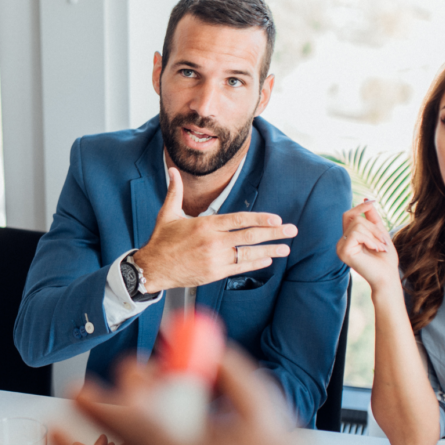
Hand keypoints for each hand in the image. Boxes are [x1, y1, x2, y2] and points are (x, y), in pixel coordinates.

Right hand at [134, 168, 296, 292]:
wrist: (152, 268)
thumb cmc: (161, 241)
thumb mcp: (168, 213)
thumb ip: (175, 191)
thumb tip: (173, 170)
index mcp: (205, 225)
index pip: (239, 220)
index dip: (260, 219)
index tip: (276, 219)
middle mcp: (213, 242)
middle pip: (250, 236)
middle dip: (274, 233)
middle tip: (291, 231)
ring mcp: (215, 259)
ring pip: (248, 253)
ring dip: (270, 250)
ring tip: (286, 249)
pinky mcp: (214, 274)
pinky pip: (240, 268)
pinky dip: (255, 264)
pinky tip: (267, 260)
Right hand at [336, 200, 398, 290]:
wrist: (387, 277)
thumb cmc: (385, 259)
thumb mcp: (380, 233)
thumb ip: (372, 218)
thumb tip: (367, 200)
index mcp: (349, 238)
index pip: (348, 215)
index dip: (359, 207)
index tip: (372, 201)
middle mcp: (342, 242)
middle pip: (355, 218)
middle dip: (373, 227)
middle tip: (383, 242)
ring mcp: (341, 247)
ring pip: (357, 225)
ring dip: (374, 235)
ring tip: (380, 247)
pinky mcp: (343, 252)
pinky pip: (357, 234)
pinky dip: (370, 240)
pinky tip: (375, 249)